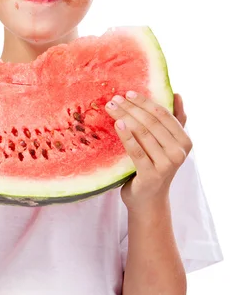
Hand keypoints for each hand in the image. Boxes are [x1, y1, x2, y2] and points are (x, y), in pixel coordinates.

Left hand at [104, 91, 191, 210]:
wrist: (148, 200)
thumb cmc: (155, 166)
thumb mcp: (167, 144)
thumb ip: (175, 120)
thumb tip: (178, 94)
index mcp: (185, 141)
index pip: (164, 114)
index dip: (145, 102)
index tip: (128, 93)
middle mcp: (179, 153)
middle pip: (151, 122)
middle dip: (131, 108)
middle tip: (114, 98)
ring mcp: (166, 165)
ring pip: (142, 134)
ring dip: (124, 117)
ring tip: (110, 107)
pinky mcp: (151, 175)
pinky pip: (136, 151)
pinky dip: (126, 136)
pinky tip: (117, 124)